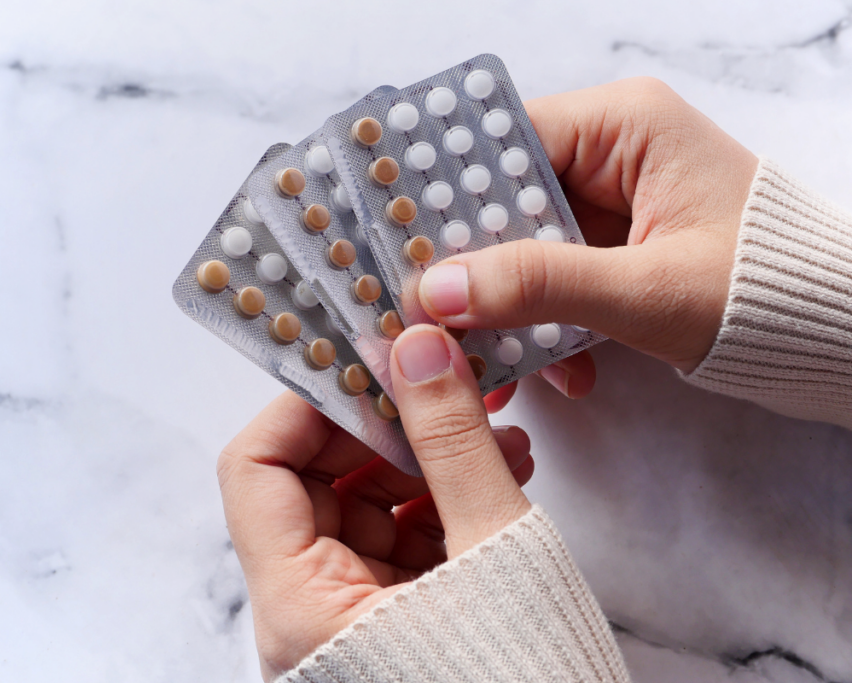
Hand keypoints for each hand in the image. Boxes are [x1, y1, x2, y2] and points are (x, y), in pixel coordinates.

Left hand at [218, 325, 532, 679]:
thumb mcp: (494, 553)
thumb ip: (452, 445)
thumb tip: (413, 348)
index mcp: (300, 606)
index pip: (257, 468)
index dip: (308, 405)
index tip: (372, 365)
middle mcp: (307, 614)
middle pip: (314, 482)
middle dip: (383, 426)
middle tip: (444, 385)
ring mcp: (350, 620)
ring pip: (365, 508)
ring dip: (425, 460)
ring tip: (496, 432)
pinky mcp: (392, 624)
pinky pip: (401, 542)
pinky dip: (444, 501)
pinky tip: (501, 472)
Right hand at [418, 78, 758, 372]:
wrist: (831, 335)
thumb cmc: (762, 291)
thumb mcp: (646, 290)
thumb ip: (539, 285)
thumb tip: (436, 290)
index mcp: (621, 125)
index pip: (501, 143)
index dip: (446, 200)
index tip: (405, 254)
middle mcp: (608, 152)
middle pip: (503, 201)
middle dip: (473, 270)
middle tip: (435, 320)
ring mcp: (609, 201)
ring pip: (521, 247)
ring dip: (510, 310)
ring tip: (499, 365)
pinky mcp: (613, 245)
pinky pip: (552, 276)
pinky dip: (546, 323)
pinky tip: (562, 370)